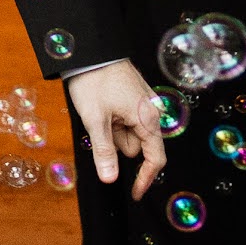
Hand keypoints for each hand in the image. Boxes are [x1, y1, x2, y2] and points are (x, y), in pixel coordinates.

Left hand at [67, 59, 167, 193]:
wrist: (90, 50)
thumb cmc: (94, 81)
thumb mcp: (95, 120)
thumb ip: (105, 152)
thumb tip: (109, 179)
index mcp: (148, 119)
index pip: (155, 158)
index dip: (145, 179)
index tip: (135, 194)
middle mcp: (151, 112)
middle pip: (136, 146)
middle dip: (116, 143)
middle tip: (99, 122)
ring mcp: (143, 105)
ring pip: (128, 134)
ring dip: (112, 131)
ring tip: (99, 110)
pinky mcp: (134, 100)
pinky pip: (125, 121)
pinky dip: (112, 121)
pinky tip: (102, 106)